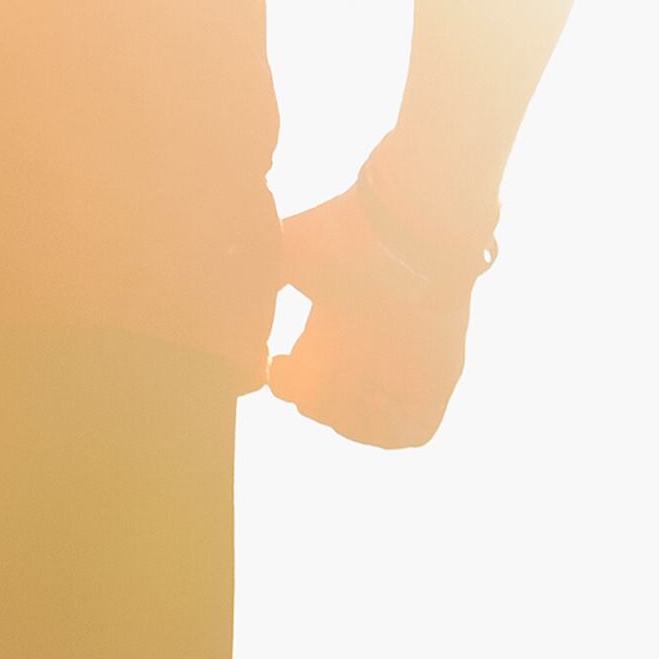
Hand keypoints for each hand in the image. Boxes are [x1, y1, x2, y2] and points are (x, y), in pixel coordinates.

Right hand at [268, 181, 484, 449]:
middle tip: (315, 371)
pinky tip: (372, 397)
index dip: (287, 386)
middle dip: (314, 400)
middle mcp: (366, 353)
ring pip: (367, 423)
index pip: (306, 380)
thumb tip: (222, 305)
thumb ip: (258, 279)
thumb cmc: (347, 233)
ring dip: (345, 418)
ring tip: (344, 387)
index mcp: (334, 331)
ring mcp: (401, 370)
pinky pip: (415, 431)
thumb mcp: (287, 252)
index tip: (277, 364)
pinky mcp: (435, 382)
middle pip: (331, 406)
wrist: (404, 227)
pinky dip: (387, 429)